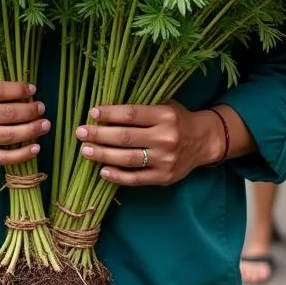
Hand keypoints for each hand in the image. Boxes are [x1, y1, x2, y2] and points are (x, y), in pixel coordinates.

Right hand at [0, 80, 48, 166]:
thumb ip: (1, 93)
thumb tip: (30, 95)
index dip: (19, 89)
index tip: (33, 90)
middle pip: (7, 114)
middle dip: (30, 111)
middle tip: (42, 108)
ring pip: (9, 135)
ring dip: (31, 130)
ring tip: (44, 125)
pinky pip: (4, 157)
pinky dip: (22, 154)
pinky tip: (36, 148)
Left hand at [75, 102, 221, 186]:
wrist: (204, 141)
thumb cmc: (177, 119)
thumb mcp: (163, 106)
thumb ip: (140, 109)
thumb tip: (104, 113)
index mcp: (165, 116)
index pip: (132, 114)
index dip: (110, 113)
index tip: (92, 113)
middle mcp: (166, 138)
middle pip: (126, 137)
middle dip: (99, 135)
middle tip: (80, 132)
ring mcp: (166, 160)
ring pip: (128, 159)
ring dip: (103, 155)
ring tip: (85, 150)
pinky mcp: (165, 177)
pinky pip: (136, 178)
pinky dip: (118, 176)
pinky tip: (102, 171)